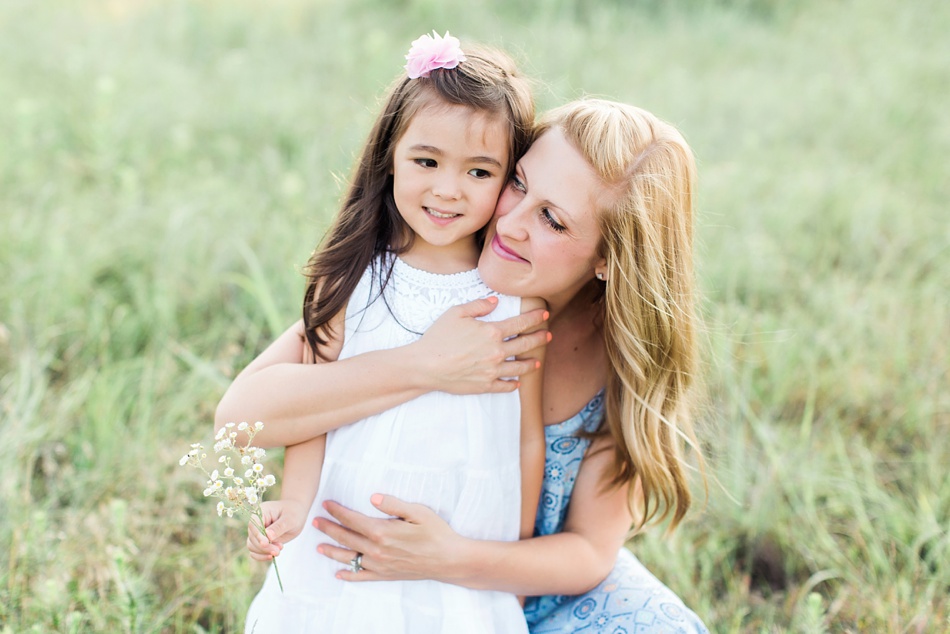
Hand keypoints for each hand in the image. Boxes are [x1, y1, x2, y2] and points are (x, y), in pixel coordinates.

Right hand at [246, 499, 307, 561]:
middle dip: (264, 547)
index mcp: (262, 512)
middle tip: (277, 551)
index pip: (254, 525)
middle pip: (252, 538)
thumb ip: (279, 527)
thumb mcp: (290, 519)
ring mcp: (258, 532)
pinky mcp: (261, 541)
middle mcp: (256, 522)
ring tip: (278, 551)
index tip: (266, 544)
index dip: (258, 536)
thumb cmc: (294, 513)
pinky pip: (255, 551)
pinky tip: (272, 557)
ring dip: (263, 552)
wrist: (296, 514)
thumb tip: (268, 536)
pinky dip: (262, 556)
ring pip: (252, 546)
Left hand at [313, 494, 466, 582]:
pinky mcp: (386, 575)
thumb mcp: (418, 512)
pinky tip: (338, 573)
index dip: (338, 511)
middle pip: (346, 538)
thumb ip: (393, 504)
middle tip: (315, 521)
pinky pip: (362, 577)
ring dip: (332, 551)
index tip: (327, 504)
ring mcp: (380, 565)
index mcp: (382, 531)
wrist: (449, 560)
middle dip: (329, 528)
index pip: (353, 519)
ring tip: (318, 547)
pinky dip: (349, 575)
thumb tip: (372, 497)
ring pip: (349, 558)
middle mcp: (377, 550)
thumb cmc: (436, 532)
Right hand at [414, 297, 548, 394]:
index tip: (545, 314)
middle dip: (540, 339)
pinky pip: (505, 386)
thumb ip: (478, 305)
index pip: (521, 323)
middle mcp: (497, 352)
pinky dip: (513, 384)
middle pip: (526, 345)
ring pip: (520, 368)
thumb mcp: (456, 313)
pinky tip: (517, 382)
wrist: (426, 365)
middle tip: (549, 336)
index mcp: (492, 332)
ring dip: (531, 364)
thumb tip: (495, 301)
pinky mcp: (485, 385)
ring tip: (537, 362)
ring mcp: (493, 371)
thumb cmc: (439, 337)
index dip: (535, 318)